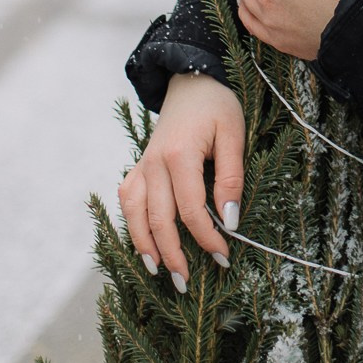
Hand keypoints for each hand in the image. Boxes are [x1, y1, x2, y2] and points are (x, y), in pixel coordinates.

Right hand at [118, 72, 244, 288]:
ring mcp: (142, 166)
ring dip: (146, 246)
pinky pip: (128, 200)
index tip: (224, 255)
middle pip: (159, 219)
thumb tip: (230, 219)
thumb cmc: (217, 106)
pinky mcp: (138, 168)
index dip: (207, 237)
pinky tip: (144, 242)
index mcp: (179, 155)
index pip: (191, 209)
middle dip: (173, 254)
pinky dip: (132, 224)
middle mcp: (154, 164)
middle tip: (187, 282)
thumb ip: (230, 177)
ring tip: (159, 272)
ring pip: (135, 214)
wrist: (192, 80)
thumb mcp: (234, 134)